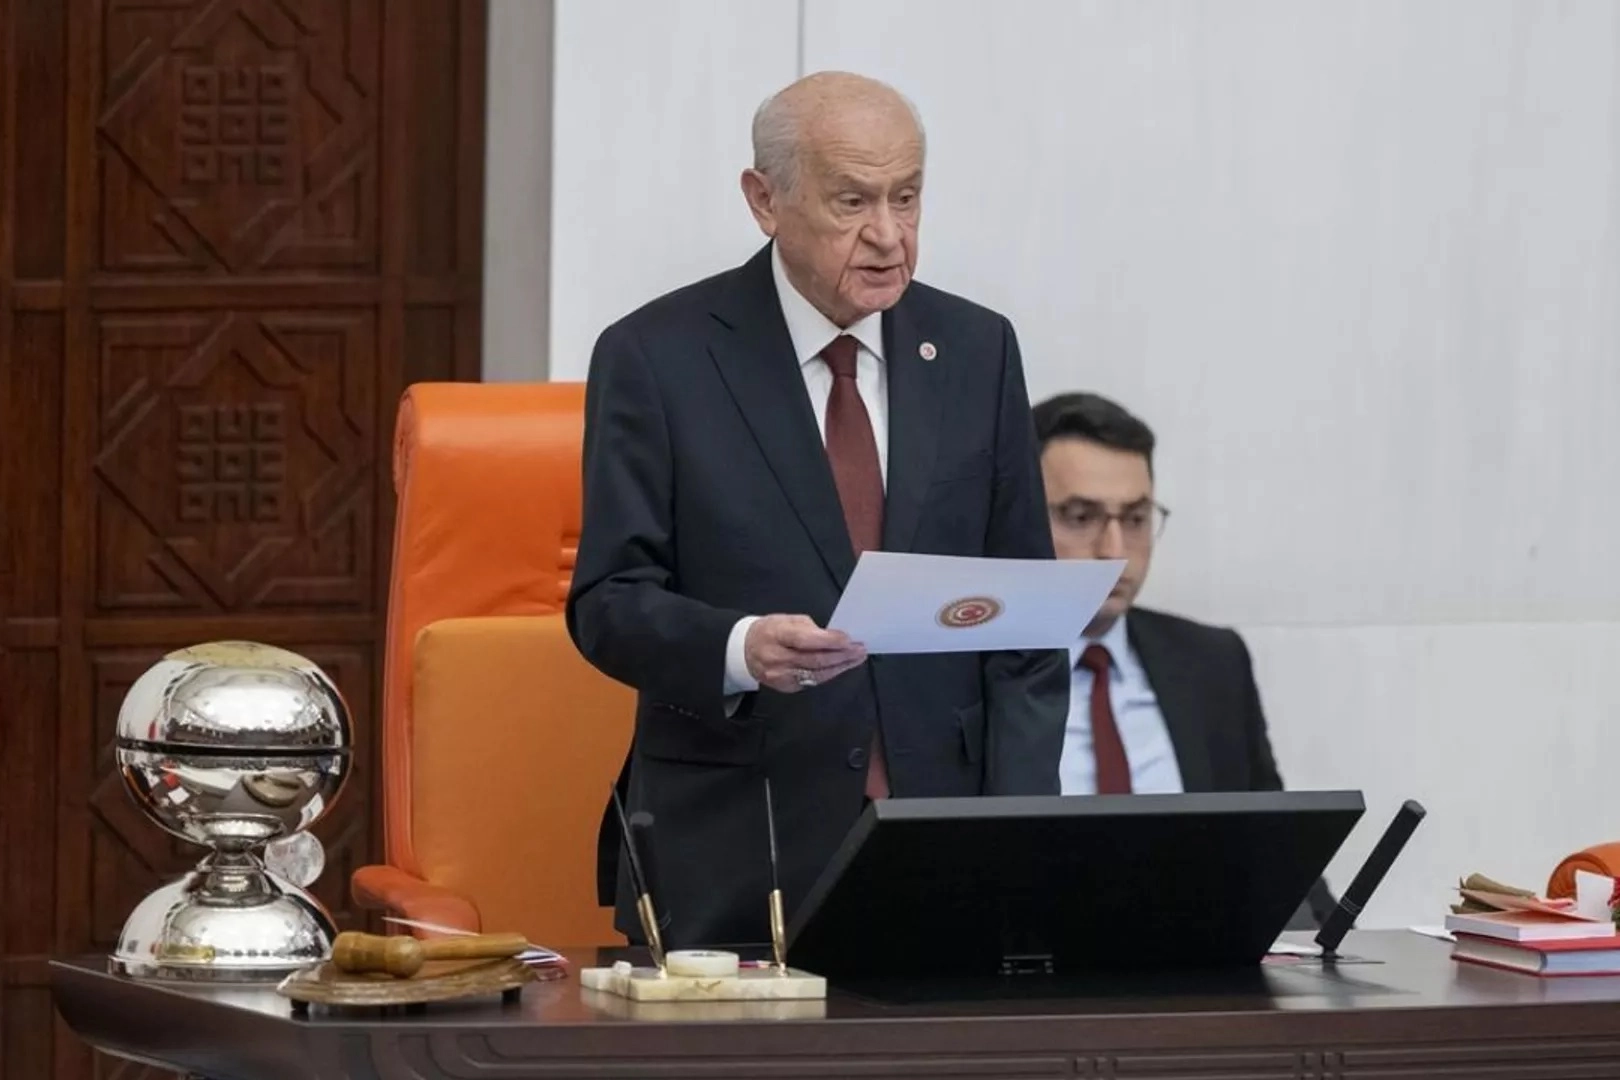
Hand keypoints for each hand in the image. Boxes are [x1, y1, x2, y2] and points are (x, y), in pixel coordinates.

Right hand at [744, 615, 866, 693]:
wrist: (746, 651)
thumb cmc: (770, 631)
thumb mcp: (786, 619)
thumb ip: (809, 628)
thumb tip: (833, 637)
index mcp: (776, 635)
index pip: (805, 640)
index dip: (829, 641)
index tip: (848, 639)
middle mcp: (777, 657)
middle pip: (814, 660)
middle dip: (841, 655)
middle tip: (859, 650)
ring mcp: (780, 675)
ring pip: (816, 674)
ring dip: (840, 667)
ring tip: (855, 659)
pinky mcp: (786, 687)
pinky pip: (812, 681)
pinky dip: (829, 674)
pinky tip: (840, 667)